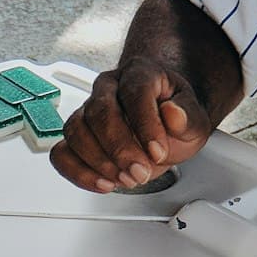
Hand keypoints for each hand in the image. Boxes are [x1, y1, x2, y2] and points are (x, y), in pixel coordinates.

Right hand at [50, 58, 214, 192]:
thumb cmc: (175, 120)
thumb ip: (188, 117)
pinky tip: (103, 183)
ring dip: (99, 162)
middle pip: (100, 112)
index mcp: (139, 74)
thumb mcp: (195, 120)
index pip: (135, 92)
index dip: (145, 125)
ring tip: (126, 179)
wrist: (163, 128)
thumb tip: (173, 114)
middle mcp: (108, 88)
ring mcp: (87, 110)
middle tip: (140, 173)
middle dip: (119, 149)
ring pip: (75, 131)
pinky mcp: (75, 137)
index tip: (158, 152)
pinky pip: (61, 153)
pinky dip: (77, 172)